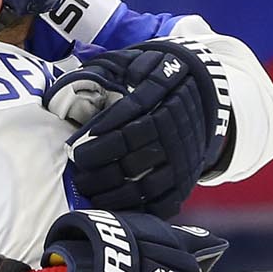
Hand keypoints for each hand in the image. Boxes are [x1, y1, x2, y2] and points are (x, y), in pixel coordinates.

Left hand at [48, 40, 231, 218]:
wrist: (203, 90)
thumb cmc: (158, 77)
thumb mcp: (138, 63)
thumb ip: (107, 71)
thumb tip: (68, 85)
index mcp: (163, 102)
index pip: (128, 124)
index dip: (100, 140)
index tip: (75, 148)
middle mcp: (174, 132)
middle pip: (132, 159)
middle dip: (99, 170)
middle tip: (77, 172)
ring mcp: (182, 159)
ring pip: (144, 186)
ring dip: (112, 194)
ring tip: (88, 191)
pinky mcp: (186, 178)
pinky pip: (164, 203)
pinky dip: (139, 209)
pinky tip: (115, 206)